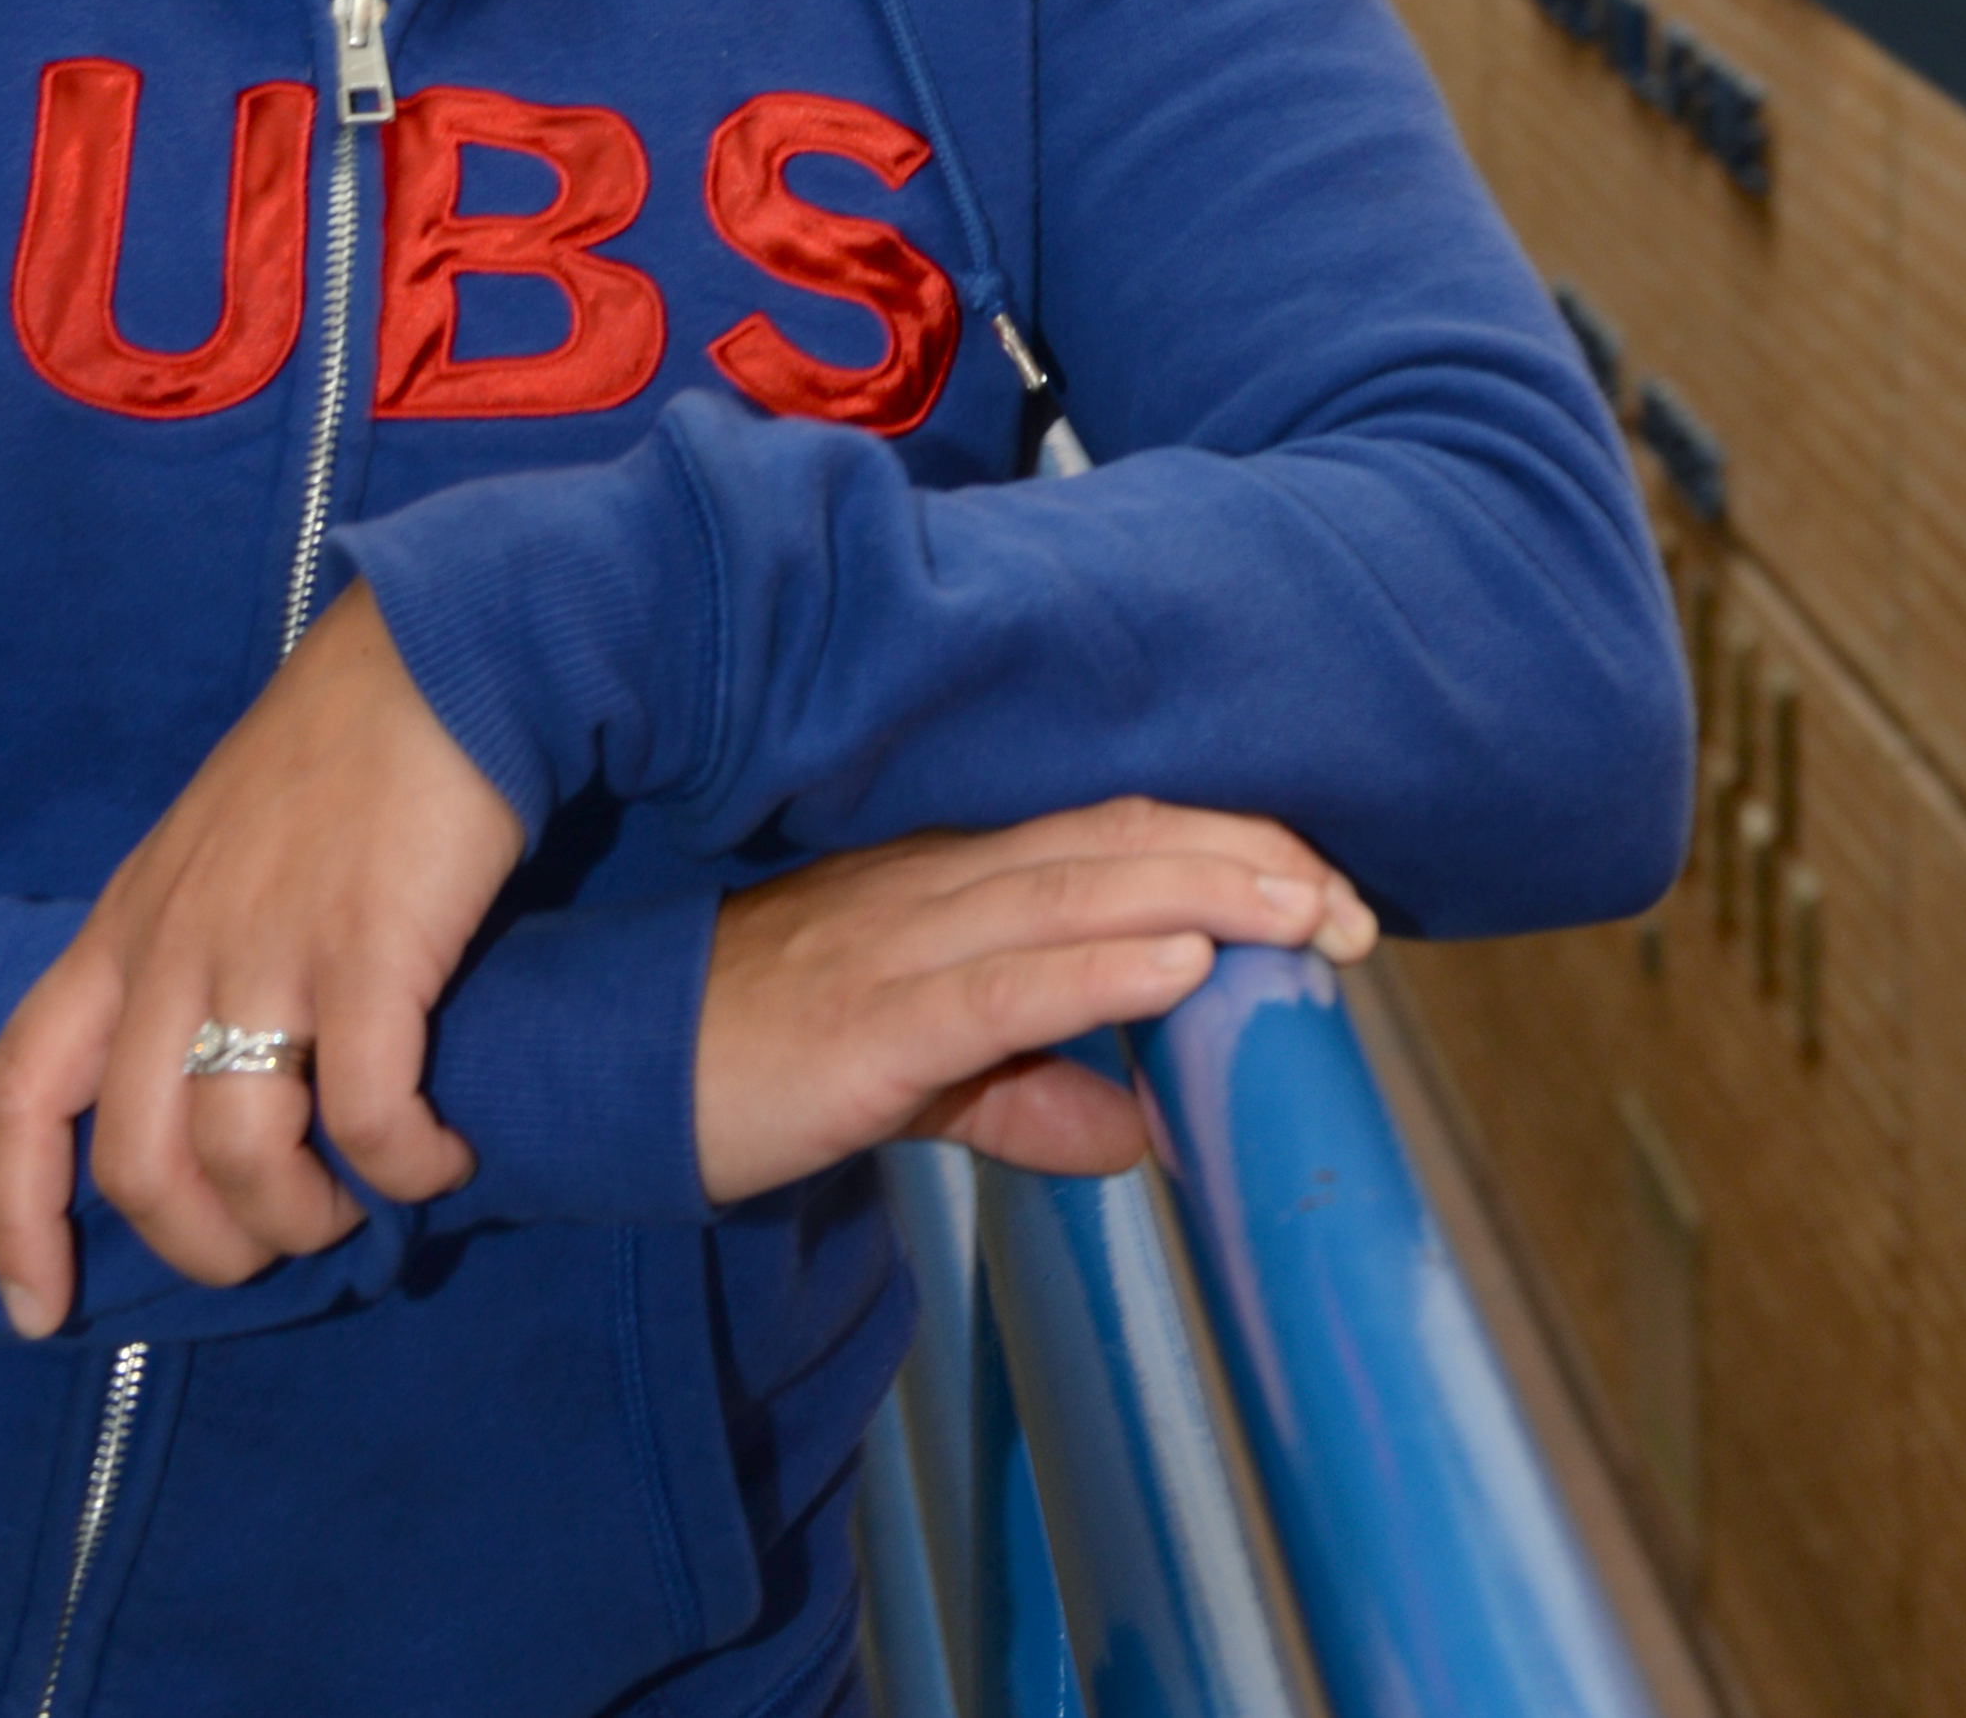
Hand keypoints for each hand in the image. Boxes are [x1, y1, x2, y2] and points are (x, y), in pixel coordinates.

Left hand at [0, 582, 516, 1336]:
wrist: (438, 653)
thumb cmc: (335, 756)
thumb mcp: (211, 851)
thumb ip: (188, 954)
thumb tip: (208, 1091)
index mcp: (125, 926)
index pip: (18, 1088)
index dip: (12, 1214)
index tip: (41, 1309)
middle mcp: (177, 946)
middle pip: (137, 1162)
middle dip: (201, 1246)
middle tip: (272, 1248)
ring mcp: (269, 946)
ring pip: (241, 1155)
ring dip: (301, 1217)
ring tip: (359, 1206)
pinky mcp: (370, 946)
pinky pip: (369, 1111)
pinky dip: (404, 1166)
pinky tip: (441, 1160)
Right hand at [694, 798, 1377, 1205]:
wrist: (606, 1072)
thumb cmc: (756, 1057)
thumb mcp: (919, 1078)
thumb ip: (1024, 1089)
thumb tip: (1141, 1131)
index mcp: (951, 880)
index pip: (1113, 834)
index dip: (1226, 845)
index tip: (1331, 888)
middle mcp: (937, 886)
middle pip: (1117, 844)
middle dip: (1248, 862)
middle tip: (1358, 905)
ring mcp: (901, 945)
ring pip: (1076, 893)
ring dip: (1205, 894)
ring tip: (1307, 910)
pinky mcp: (867, 1026)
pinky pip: (1000, 986)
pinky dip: (1098, 968)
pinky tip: (1176, 965)